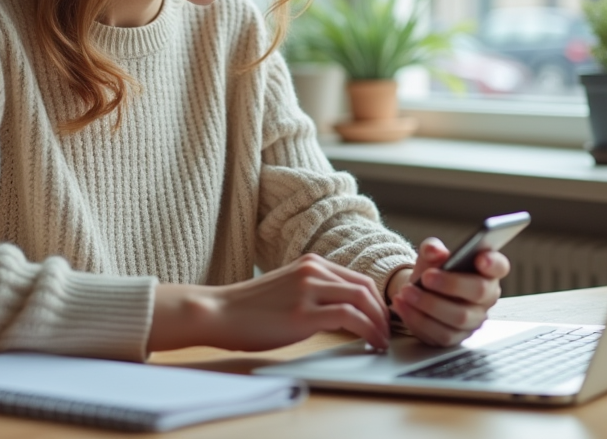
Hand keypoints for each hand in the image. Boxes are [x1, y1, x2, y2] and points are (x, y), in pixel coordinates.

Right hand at [148, 254, 390, 352]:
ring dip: (379, 323)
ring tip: (381, 341)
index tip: (383, 319)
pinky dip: (367, 330)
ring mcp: (308, 289)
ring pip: (363, 299)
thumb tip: (344, 313)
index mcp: (310, 263)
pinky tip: (369, 343)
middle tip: (388, 332)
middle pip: (366, 287)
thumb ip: (314, 292)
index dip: (377, 300)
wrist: (219, 312)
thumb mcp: (287, 289)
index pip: (358, 278)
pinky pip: (350, 318)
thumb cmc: (249, 309)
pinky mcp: (303, 312)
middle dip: (383, 312)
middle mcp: (313, 270)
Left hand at [387, 237, 509, 346]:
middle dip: (450, 284)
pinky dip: (418, 319)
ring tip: (407, 291)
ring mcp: (474, 320)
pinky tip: (403, 305)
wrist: (420, 292)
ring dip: (429, 304)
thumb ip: (432, 249)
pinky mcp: (456, 337)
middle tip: (427, 277)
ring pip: (459, 317)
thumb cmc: (433, 271)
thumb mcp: (430, 256)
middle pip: (479, 292)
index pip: (499, 266)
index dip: (493, 262)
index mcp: (486, 271)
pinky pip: (441, 334)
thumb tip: (433, 250)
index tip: (480, 258)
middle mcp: (486, 297)